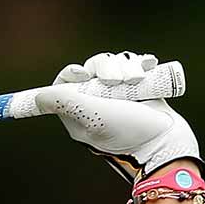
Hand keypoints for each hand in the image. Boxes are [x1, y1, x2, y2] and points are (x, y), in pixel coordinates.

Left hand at [35, 52, 199, 180]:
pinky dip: (141, 64)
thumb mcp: (93, 117)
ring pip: (115, 64)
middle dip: (105, 68)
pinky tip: (147, 67)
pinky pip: (136, 66)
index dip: (72, 73)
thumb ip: (66, 103)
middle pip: (93, 68)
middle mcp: (97, 101)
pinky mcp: (140, 87)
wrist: (166, 140)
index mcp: (79, 112)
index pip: (66, 84)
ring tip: (136, 80)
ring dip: (126, 67)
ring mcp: (119, 94)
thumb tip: (38, 96)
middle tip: (116, 80)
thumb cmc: (128, 132)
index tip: (82, 72)